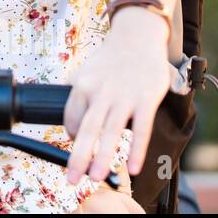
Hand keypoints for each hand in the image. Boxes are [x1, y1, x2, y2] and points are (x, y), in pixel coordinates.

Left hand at [62, 10, 170, 185]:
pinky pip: (140, 128)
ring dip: (103, 157)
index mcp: (82, 85)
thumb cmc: (111, 60)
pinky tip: (132, 167)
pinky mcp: (146, 99)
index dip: (72, 137)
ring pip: (111, 132)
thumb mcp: (86, 72)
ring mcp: (123, 96)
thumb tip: (73, 125)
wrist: (137, 38)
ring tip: (97, 178)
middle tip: (73, 179)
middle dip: (78, 157)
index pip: (71, 118)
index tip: (77, 150)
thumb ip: (79, 96)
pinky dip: (135, 149)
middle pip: (86, 129)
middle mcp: (100, 92)